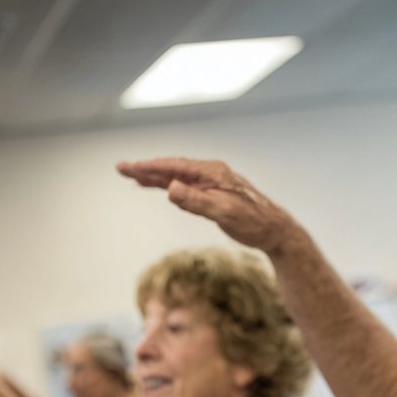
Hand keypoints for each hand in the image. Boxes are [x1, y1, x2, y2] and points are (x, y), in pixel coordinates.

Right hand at [116, 158, 298, 255]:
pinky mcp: (215, 193)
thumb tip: (170, 189)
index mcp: (212, 172)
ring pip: (178, 177)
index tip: (128, 168)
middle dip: (146, 169)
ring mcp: (213, 182)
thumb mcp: (223, 212)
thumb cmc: (253, 222)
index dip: (149, 167)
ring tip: (133, 177)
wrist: (275, 230)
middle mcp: (211, 173)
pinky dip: (171, 186)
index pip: (174, 167)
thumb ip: (196, 201)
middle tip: (121, 168)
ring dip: (156, 177)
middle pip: (172, 168)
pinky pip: (188, 186)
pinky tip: (161, 188)